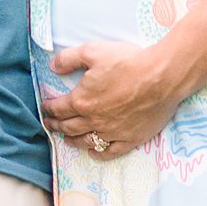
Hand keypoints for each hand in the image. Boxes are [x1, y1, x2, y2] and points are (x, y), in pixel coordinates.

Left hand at [41, 39, 184, 153]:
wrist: (161, 77)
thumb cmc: (127, 62)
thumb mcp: (92, 51)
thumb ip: (69, 59)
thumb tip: (52, 66)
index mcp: (82, 100)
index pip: (60, 108)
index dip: (49, 108)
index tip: (45, 107)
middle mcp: (94, 120)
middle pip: (69, 126)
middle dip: (56, 125)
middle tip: (50, 124)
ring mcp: (113, 132)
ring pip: (86, 140)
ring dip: (73, 140)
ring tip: (66, 139)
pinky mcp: (131, 138)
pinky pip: (111, 151)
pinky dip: (99, 154)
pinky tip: (93, 153)